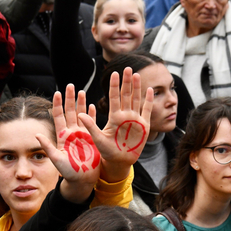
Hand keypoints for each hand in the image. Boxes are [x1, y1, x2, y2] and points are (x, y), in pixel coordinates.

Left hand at [36, 85, 100, 202]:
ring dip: (81, 103)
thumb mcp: (56, 159)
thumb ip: (47, 147)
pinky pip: (92, 124)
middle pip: (70, 112)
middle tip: (70, 85)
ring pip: (81, 115)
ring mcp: (82, 135)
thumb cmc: (68, 172)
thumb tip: (36, 135)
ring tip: (81, 91)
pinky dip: (92, 115)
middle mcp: (72, 133)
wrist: (82, 179)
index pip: (58, 116)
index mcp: (62, 136)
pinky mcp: (92, 139)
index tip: (57, 92)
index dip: (57, 104)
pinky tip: (92, 105)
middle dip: (69, 98)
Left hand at [81, 68, 152, 182]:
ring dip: (137, 88)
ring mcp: (135, 120)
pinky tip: (150, 90)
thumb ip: (90, 127)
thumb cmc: (106, 152)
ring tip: (136, 75)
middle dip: (127, 82)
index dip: (114, 86)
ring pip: (136, 100)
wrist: (119, 162)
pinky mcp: (144, 126)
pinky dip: (149, 101)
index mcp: (114, 117)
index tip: (114, 73)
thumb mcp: (97, 139)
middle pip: (126, 95)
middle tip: (128, 68)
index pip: (114, 98)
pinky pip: (147, 111)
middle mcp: (125, 116)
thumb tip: (79, 115)